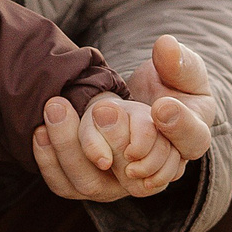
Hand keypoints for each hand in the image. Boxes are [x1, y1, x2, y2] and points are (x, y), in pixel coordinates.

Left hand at [31, 35, 217, 202]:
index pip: (191, 139)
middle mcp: (158, 169)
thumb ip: (180, 62)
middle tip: (100, 109)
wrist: (145, 103)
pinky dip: (51, 161)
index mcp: (190, 137)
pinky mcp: (95, 182)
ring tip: (56, 108)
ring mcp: (125, 180)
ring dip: (73, 148)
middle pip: (138, 171)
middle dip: (113, 139)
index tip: (160, 106)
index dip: (177, 126)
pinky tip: (40, 131)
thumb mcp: (184, 69)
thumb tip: (166, 46)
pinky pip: (70, 185)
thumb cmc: (173, 84)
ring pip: (97, 183)